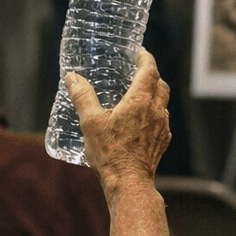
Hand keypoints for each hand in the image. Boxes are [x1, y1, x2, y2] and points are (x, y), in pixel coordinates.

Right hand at [66, 49, 169, 190]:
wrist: (128, 182)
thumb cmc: (110, 153)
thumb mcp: (90, 122)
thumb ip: (82, 97)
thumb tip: (72, 78)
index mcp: (140, 101)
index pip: (150, 71)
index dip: (146, 58)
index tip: (139, 52)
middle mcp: (155, 111)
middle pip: (161, 84)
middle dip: (151, 75)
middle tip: (138, 71)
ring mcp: (161, 127)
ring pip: (163, 103)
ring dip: (154, 94)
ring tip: (138, 94)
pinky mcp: (162, 141)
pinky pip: (162, 120)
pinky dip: (154, 112)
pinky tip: (141, 120)